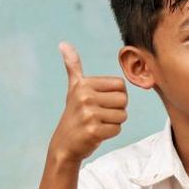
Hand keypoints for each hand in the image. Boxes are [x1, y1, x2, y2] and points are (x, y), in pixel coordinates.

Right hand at [47, 42, 127, 164]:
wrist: (64, 145)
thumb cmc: (75, 114)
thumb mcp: (74, 88)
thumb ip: (73, 66)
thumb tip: (64, 43)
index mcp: (84, 84)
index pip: (120, 85)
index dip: (115, 95)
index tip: (99, 102)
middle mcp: (85, 97)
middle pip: (124, 100)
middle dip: (116, 109)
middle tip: (99, 115)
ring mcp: (88, 114)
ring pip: (122, 115)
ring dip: (113, 122)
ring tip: (96, 123)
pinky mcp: (93, 131)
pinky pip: (117, 129)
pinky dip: (110, 133)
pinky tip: (96, 133)